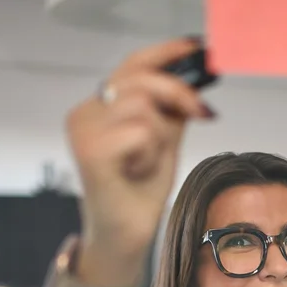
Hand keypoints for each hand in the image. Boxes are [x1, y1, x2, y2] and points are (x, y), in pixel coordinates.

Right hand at [68, 37, 213, 286]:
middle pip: (140, 78)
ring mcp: (83, 131)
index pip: (131, 65)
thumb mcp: (162, 141)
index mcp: (97, 108)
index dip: (165, 52)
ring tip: (146, 162)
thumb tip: (194, 80)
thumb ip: (170, 110)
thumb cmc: (139, 193)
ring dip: (159, 136)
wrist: (126, 238)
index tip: (197, 48)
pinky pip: (140, 131)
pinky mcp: (90, 150)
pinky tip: (137, 172)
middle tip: (203, 112)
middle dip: (179, 93)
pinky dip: (150, 153)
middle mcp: (84, 114)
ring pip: (143, 106)